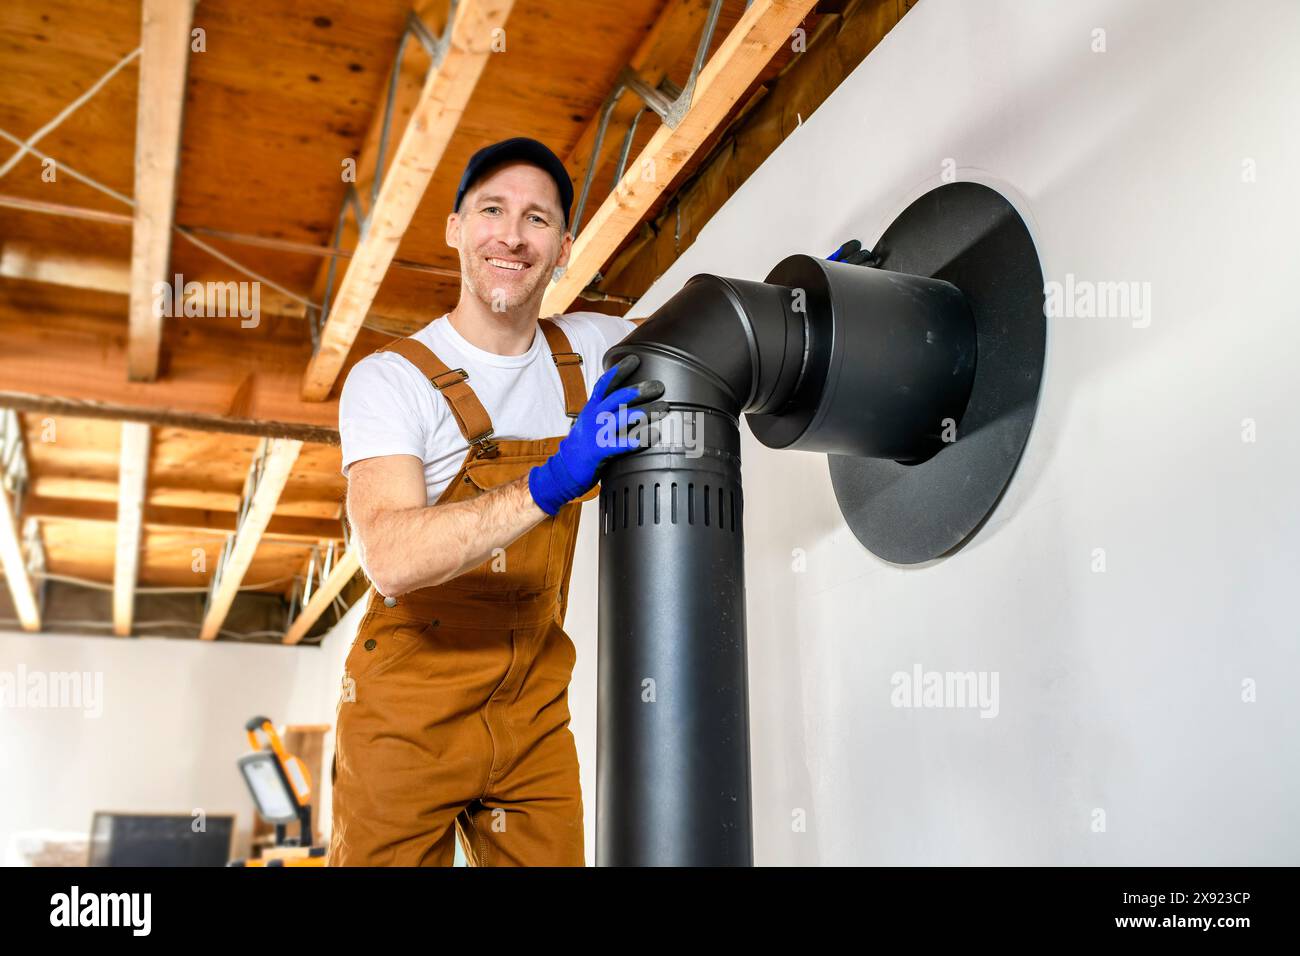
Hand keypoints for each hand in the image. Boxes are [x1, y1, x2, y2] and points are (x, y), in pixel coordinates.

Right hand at [528, 355, 664, 515]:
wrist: (563, 471)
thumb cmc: (582, 447)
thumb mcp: (591, 423)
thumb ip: (606, 413)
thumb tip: (630, 403)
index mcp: (591, 408)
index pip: (605, 383)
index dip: (619, 370)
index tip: (635, 359)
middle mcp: (594, 417)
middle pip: (617, 397)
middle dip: (639, 389)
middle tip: (659, 386)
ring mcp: (596, 433)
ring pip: (623, 417)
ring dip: (646, 411)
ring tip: (665, 408)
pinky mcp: (599, 451)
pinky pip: (621, 443)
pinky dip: (639, 439)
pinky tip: (654, 436)